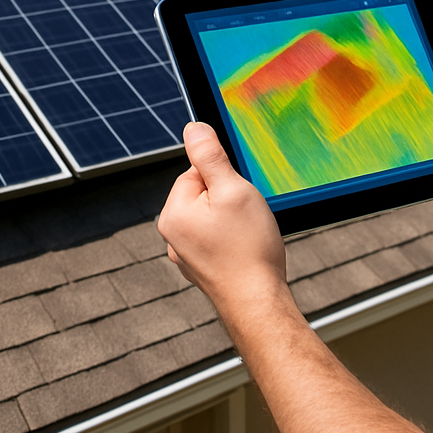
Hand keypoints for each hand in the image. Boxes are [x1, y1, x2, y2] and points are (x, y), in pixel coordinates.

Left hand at [157, 121, 287, 313]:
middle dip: (229, 198)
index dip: (225, 177)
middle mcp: (173, 235)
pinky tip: (246, 250)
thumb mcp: (233, 190)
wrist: (259, 304)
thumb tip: (193, 127)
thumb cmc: (248, 249)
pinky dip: (233, 239)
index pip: (196, 170)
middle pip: (204, 192)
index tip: (240, 196)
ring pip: (212, 216)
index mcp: (173, 213)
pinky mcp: (202, 268)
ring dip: (232, 218)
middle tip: (247, 216)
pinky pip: (216, 238)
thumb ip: (210, 156)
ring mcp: (186, 255)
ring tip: (249, 236)